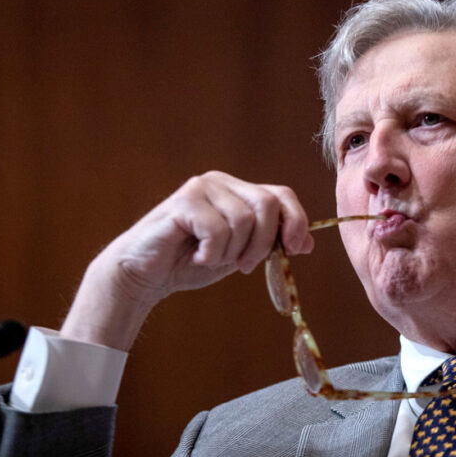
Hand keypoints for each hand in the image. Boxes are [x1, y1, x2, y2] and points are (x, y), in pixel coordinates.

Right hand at [61, 171, 313, 350]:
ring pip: (243, 220)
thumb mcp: (240, 254)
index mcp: (238, 191)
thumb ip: (270, 244)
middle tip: (244, 265)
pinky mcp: (184, 201)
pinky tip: (195, 255)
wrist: (147, 274)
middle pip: (267, 204)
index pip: (281, 194)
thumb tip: (308, 242)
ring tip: (210, 258)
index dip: (295, 221)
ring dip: (231, 252)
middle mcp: (222, 182)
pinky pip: (217, 230)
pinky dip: (211, 253)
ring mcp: (202, 188)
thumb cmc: (192, 261)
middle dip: (263, 243)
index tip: (294, 249)